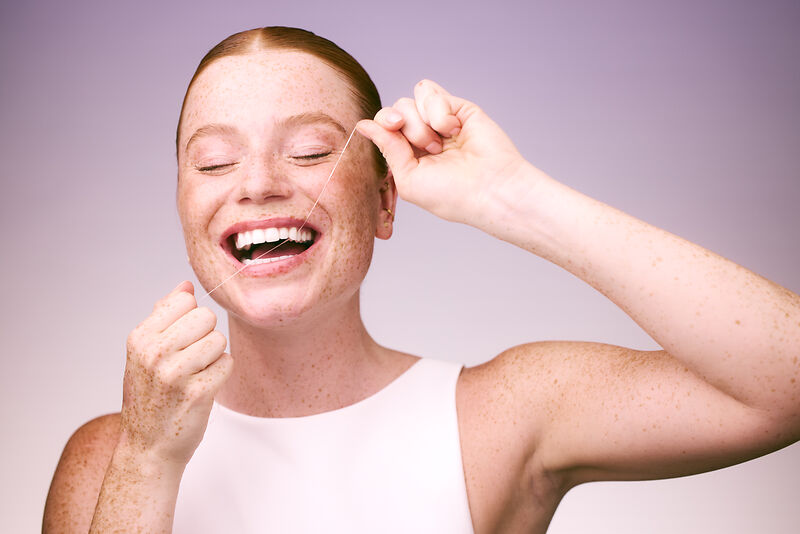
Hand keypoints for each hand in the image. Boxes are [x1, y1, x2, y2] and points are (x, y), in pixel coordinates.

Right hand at [120, 281, 232, 466]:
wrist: (147, 447)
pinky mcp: (198, 393)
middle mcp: (154, 353)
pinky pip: (227, 364)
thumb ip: (164, 316)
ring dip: (214, 357)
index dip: (190, 318)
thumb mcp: (144, 353)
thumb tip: (186, 284)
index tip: (180, 340)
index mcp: (140, 338)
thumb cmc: (150, 397)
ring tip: (195, 375)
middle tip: (191, 360)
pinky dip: (221, 375)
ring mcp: (176, 374)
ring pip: (219, 340)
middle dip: (205, 335)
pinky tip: (203, 388)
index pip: (184, 300)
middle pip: (206, 317)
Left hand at [357, 80, 530, 225]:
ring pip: (409, 100)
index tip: (393, 129)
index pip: (383, 127)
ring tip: (441, 144)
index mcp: (407, 155)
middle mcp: (421, 136)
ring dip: (421, 123)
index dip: (383, 124)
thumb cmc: (451, 194)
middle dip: (404, 126)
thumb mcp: (408, 178)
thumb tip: (362, 124)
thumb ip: (387, 148)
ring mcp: (439, 121)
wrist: (490, 188)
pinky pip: (429, 91)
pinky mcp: (457, 107)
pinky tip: (453, 129)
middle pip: (394, 110)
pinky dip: (437, 110)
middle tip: (427, 147)